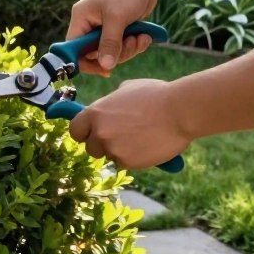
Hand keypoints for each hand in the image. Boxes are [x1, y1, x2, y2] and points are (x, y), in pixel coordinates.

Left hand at [67, 79, 188, 169]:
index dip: (83, 132)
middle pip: (90, 148)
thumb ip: (111, 102)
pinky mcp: (128, 162)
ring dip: (119, 151)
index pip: (75, 130)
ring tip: (138, 139)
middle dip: (102, 145)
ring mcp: (113, 149)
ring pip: (109, 157)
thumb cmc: (155, 95)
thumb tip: (108, 107)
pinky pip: (124, 164)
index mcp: (95, 112)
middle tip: (120, 137)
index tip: (91, 133)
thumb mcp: (127, 89)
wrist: (178, 111)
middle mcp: (99, 132)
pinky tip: (146, 146)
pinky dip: (133, 158)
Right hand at [68, 0, 159, 75]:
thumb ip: (110, 44)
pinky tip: (145, 36)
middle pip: (95, 54)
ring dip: (128, 50)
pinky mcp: (118, 30)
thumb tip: (104, 67)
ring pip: (111, 53)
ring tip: (140, 37)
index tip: (104, 70)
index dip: (85, 62)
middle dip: (116, 54)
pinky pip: (122, 47)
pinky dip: (134, 45)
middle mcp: (89, 24)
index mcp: (81, 18)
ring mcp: (104, 28)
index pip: (73, 48)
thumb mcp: (117, 19)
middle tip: (130, 44)